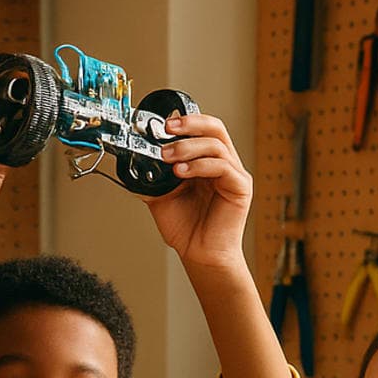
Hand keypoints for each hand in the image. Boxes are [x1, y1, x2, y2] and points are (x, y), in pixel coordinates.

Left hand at [145, 112, 253, 271]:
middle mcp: (223, 164)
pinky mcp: (241, 187)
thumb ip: (154, 176)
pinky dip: (199, 165)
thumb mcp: (162, 196)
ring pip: (216, 145)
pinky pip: (222, 166)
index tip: (161, 124)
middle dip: (189, 124)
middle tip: (166, 128)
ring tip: (167, 158)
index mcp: (206, 162)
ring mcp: (234, 174)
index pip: (201, 130)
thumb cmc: (186, 229)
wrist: (199, 256)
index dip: (184, 121)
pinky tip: (181, 172)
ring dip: (188, 147)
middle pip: (214, 128)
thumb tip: (137, 159)